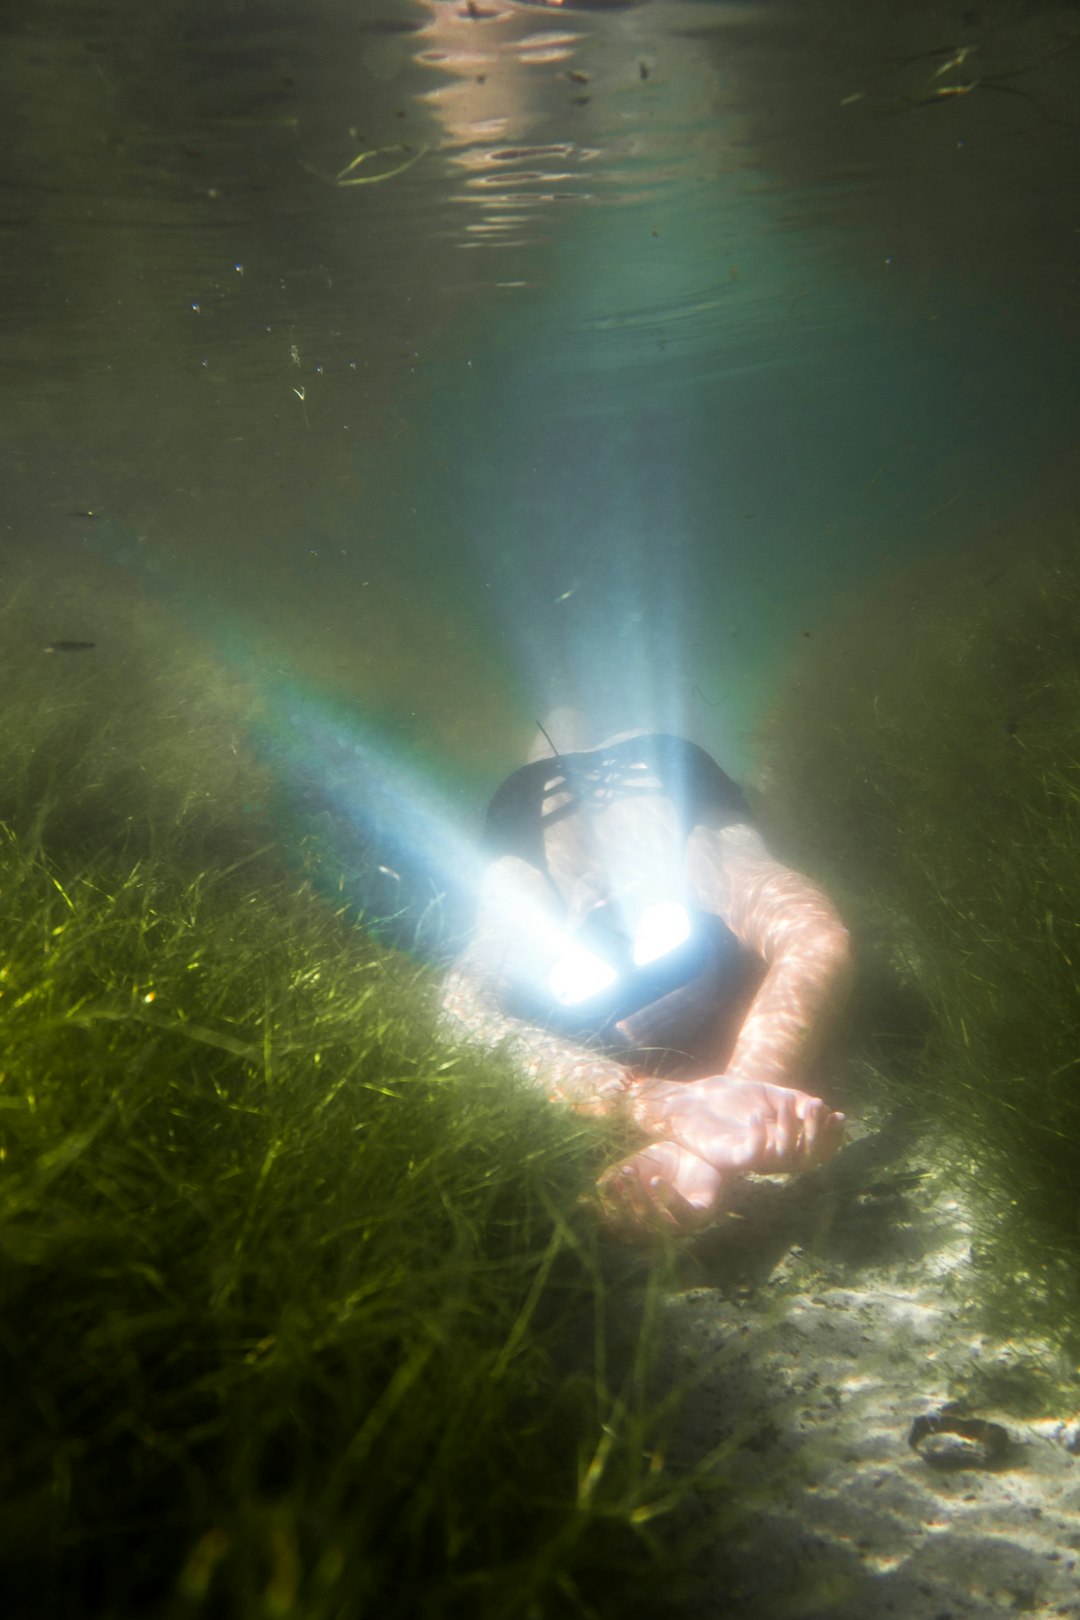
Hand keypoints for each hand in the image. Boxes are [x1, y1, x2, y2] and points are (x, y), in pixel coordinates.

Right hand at [596, 1138, 746, 1236]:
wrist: (698, 1149)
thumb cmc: (664, 1161)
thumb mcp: (636, 1164)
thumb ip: (617, 1175)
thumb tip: (598, 1186)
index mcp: (641, 1219)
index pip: (616, 1227)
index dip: (600, 1217)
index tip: (585, 1200)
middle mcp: (660, 1227)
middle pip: (634, 1230)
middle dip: (620, 1205)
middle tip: (616, 1181)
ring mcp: (680, 1224)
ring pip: (656, 1223)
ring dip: (640, 1200)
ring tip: (631, 1176)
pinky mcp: (701, 1214)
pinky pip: (684, 1214)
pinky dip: (669, 1199)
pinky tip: (657, 1182)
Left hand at [630, 1074, 843, 1176]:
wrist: (692, 1098)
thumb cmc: (729, 1097)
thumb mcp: (769, 1094)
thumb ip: (795, 1100)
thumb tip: (821, 1105)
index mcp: (782, 1142)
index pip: (817, 1151)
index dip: (833, 1139)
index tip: (840, 1115)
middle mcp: (771, 1155)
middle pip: (806, 1159)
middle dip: (817, 1134)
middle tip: (816, 1107)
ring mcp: (751, 1157)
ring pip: (784, 1158)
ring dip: (791, 1129)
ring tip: (787, 1102)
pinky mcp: (731, 1156)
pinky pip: (753, 1156)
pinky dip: (759, 1135)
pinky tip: (756, 1114)